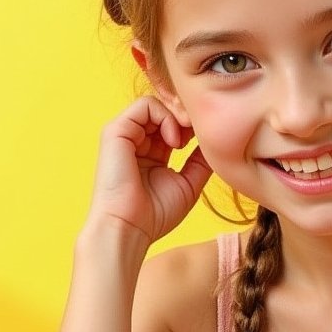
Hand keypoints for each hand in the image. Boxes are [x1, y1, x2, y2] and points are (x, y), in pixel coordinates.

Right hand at [87, 97, 211, 246]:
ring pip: (157, 104)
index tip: (207, 138)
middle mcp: (137, 141)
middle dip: (187, 117)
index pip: (174, 125)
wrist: (129, 228)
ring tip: (186, 140)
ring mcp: (125, 134)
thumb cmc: (154, 214)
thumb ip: (200, 162)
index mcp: (151, 153)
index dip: (192, 126)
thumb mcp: (188, 185)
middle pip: (166, 110)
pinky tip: (174, 141)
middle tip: (200, 132)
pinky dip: (165, 117)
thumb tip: (215, 143)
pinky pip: (145, 105)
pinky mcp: (116, 130)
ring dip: (178, 116)